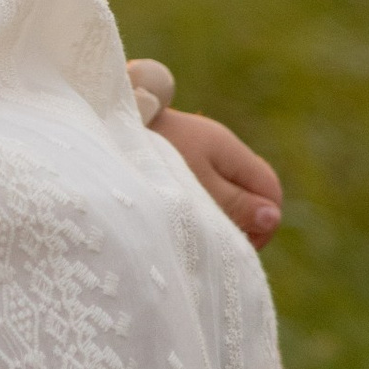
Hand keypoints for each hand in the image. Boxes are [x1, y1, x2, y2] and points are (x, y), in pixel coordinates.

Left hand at [153, 106, 282, 246]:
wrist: (97, 125)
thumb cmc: (147, 159)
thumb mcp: (194, 188)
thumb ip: (233, 204)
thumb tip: (272, 217)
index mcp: (227, 148)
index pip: (270, 189)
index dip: (264, 222)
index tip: (237, 244)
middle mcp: (216, 144)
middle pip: (251, 191)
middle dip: (243, 222)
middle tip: (214, 244)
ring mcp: (195, 148)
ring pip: (226, 190)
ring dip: (218, 215)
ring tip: (192, 231)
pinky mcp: (174, 156)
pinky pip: (202, 185)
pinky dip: (198, 205)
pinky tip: (176, 217)